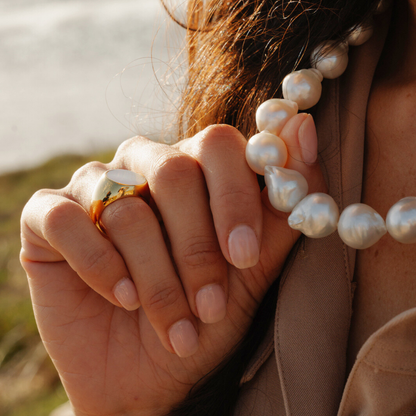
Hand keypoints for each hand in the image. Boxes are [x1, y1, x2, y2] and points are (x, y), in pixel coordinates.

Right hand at [20, 114, 324, 415]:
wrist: (152, 373)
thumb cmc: (206, 317)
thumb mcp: (253, 269)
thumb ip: (280, 205)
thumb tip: (301, 126)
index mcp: (194, 168)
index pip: (218, 145)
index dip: (235, 197)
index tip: (245, 256)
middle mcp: (143, 166)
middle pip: (173, 174)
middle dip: (197, 251)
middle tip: (211, 306)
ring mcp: (93, 187)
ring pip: (125, 208)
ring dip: (157, 278)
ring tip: (176, 325)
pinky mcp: (48, 216)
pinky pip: (66, 221)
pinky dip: (98, 265)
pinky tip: (120, 298)